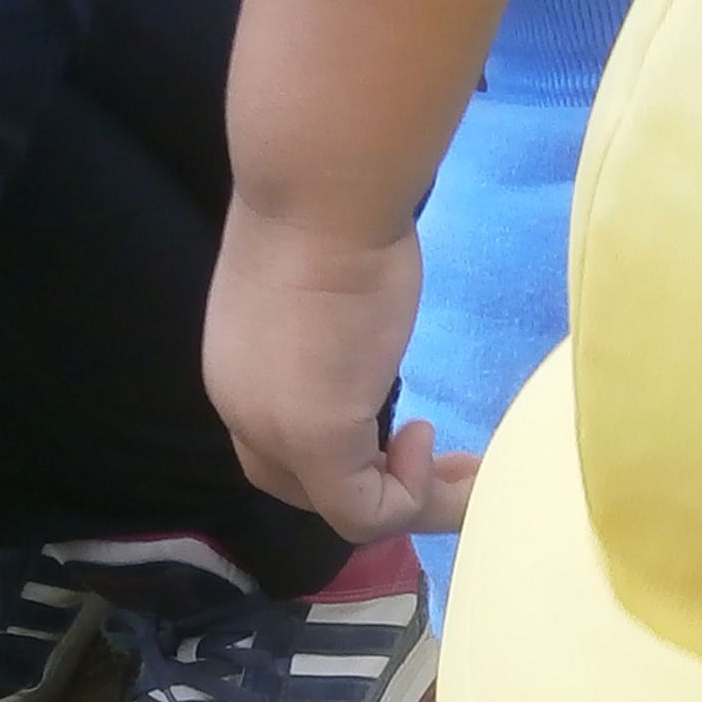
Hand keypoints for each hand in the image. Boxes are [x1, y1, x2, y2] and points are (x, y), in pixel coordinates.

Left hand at [205, 205, 474, 539]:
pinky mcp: (317, 440)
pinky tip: (430, 440)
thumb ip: (331, 338)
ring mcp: (276, 431)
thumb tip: (362, 346)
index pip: (281, 454)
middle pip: (306, 492)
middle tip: (449, 463)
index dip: (350, 457)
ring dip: (410, 500)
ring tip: (464, 471)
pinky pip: (365, 513)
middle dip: (378, 489)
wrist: (322, 189)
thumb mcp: (323, 291)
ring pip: (340, 510)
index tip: (418, 432)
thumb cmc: (329, 213)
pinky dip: (411, 498)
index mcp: (237, 374)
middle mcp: (243, 411)